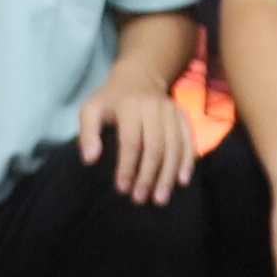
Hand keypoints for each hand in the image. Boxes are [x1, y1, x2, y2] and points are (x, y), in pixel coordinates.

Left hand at [76, 75, 195, 205]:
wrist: (139, 77)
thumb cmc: (111, 100)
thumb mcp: (91, 110)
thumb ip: (87, 133)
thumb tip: (90, 160)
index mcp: (130, 106)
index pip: (131, 140)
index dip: (127, 166)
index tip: (122, 189)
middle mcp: (154, 107)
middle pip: (155, 146)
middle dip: (148, 176)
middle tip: (140, 199)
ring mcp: (172, 111)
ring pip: (174, 146)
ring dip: (168, 175)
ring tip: (160, 198)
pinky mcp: (183, 116)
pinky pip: (189, 140)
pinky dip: (187, 161)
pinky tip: (182, 181)